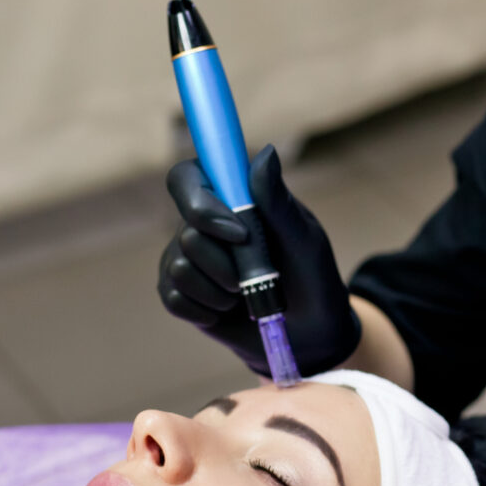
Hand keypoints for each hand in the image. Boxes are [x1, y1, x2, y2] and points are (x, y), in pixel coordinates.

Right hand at [158, 144, 360, 376]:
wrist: (309, 333)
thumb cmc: (311, 278)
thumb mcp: (303, 240)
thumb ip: (277, 201)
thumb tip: (265, 152)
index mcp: (229, 195)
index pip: (186, 178)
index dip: (202, 205)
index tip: (240, 233)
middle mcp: (200, 222)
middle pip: (187, 233)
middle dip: (226, 265)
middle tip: (257, 277)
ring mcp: (185, 257)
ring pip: (180, 268)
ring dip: (220, 292)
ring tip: (246, 296)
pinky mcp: (179, 293)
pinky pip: (174, 299)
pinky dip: (206, 311)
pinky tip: (226, 312)